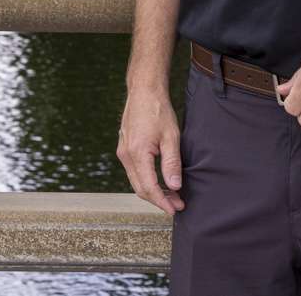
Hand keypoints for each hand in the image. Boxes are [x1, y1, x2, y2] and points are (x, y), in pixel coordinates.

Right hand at [117, 86, 184, 213]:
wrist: (143, 91)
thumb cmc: (158, 110)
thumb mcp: (171, 136)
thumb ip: (172, 163)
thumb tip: (175, 186)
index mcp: (137, 153)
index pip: (149, 187)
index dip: (162, 201)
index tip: (175, 209)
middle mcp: (126, 155)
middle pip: (140, 188)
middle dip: (159, 200)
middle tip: (177, 205)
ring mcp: (123, 152)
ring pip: (136, 181)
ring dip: (153, 191)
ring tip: (173, 195)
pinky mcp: (124, 148)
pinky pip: (134, 172)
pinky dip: (147, 181)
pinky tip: (160, 181)